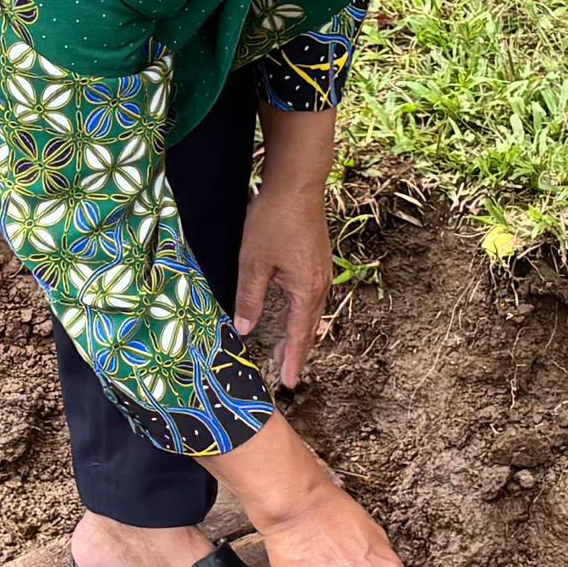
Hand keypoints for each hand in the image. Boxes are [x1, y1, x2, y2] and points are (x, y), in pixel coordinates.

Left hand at [230, 181, 333, 386]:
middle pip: (308, 326)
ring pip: (311, 310)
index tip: (287, 382)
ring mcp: (322, 270)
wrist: (297, 184)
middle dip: (296, 350)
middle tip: (285, 371)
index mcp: (306, 290)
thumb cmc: (274, 221)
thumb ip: (249, 299)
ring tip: (288, 348)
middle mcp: (320, 284)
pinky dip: (302, 312)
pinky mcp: (318, 258)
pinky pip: (312, 295)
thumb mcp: (253, 262)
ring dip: (300, 331)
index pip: (298, 335)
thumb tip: (245, 330)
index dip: (292, 360)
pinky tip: (294, 311)